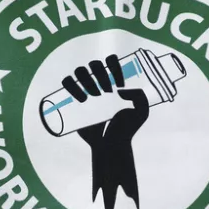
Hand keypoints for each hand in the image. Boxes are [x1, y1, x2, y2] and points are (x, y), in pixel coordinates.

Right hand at [64, 54, 149, 208]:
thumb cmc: (126, 128)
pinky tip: (82, 99)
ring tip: (93, 96)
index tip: (120, 83)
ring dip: (85, 78)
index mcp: (114, 81)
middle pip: (94, 65)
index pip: (111, 62)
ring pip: (80, 72)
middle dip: (100, 73)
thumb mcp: (142, 112)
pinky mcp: (73, 100)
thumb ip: (140, 97)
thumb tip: (120, 90)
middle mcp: (99, 82)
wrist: (111, 145)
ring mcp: (85, 90)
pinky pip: (67, 84)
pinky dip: (71, 85)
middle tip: (107, 91)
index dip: (114, 65)